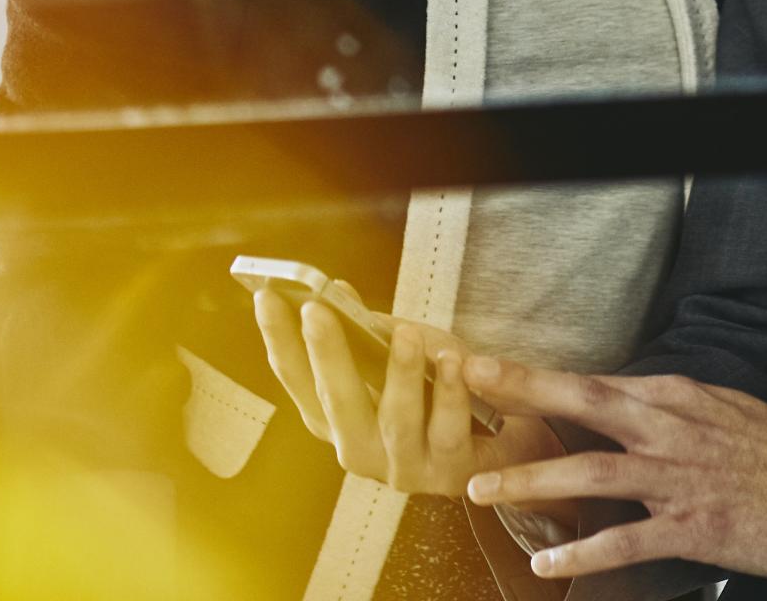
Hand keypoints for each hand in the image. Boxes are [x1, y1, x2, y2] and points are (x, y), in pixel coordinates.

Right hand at [250, 287, 527, 498]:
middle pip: (336, 405)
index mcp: (335, 419)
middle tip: (316, 311)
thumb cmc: (436, 387)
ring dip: (401, 375)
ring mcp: (401, 468)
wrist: (500, 436)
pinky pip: (447, 431)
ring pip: (394, 422)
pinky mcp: (447, 474)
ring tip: (407, 334)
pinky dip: (450, 394)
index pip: (297, 380)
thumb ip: (367, 330)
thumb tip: (336, 291)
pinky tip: (454, 361)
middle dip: (326, 356)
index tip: (266, 297)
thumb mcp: (398, 352)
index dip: (279, 340)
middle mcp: (357, 450)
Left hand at [461, 357, 766, 581]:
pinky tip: (547, 562)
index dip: (534, 375)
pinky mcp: (695, 528)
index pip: (591, 382)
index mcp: (675, 397)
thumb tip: (621, 402)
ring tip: (482, 490)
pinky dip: (583, 551)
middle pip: (583, 402)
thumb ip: (668, 407)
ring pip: (591, 473)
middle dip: (521, 391)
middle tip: (468, 385)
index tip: (484, 367)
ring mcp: (680, 479)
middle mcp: (671, 429)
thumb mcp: (721, 409)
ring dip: (532, 481)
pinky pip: (626, 541)